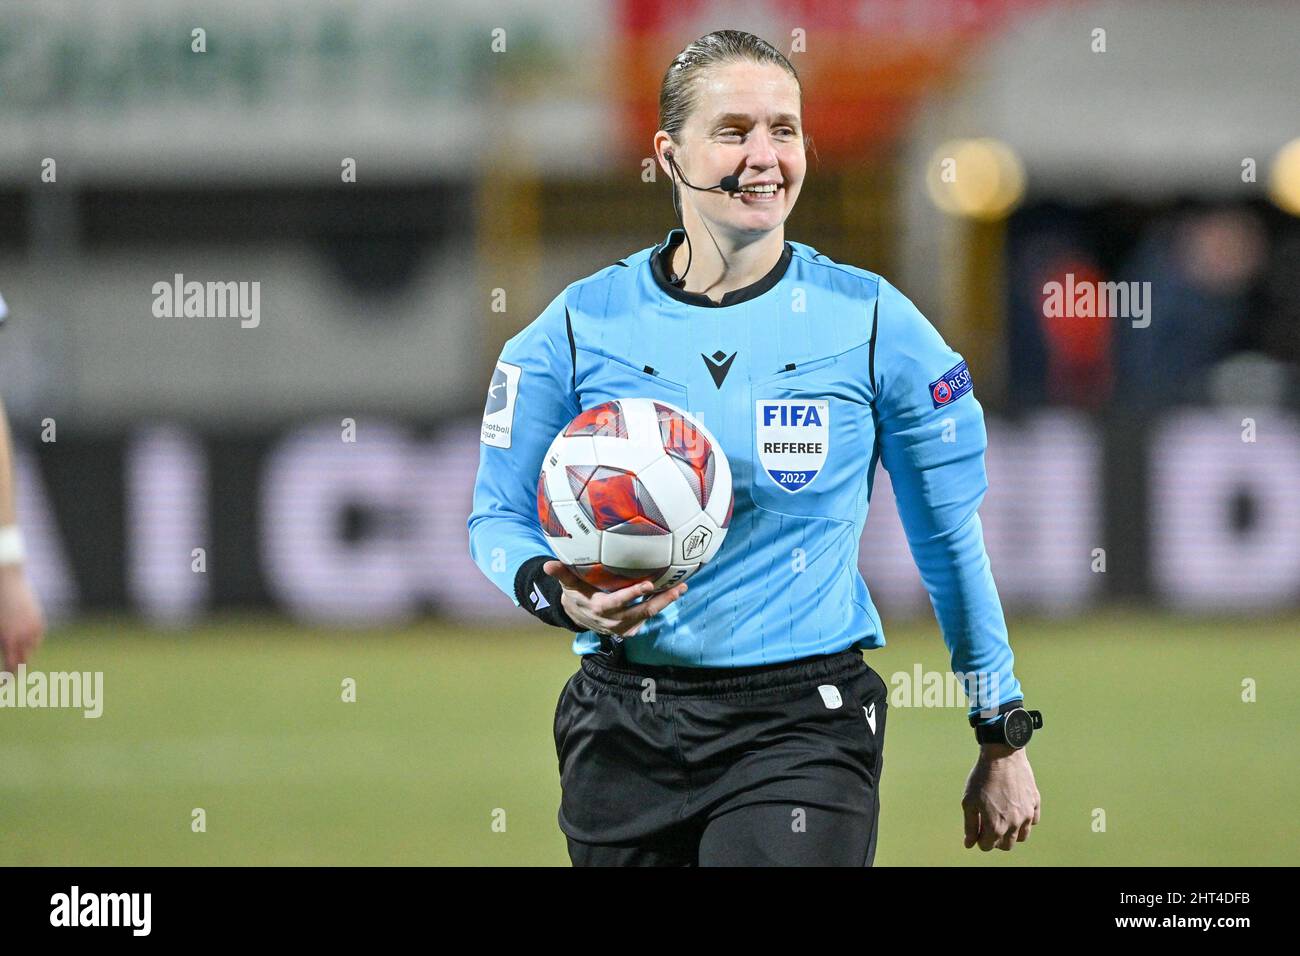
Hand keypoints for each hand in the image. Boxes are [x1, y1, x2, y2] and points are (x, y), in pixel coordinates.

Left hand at [0, 565, 44, 672]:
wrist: (7, 581)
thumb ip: (5, 642)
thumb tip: (10, 656)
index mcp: (7, 640)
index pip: (12, 666)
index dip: (10, 677)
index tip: (7, 683)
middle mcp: (22, 636)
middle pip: (24, 662)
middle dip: (18, 669)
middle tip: (13, 676)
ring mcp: (33, 629)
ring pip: (31, 650)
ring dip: (23, 652)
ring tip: (15, 651)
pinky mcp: (39, 622)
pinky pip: (36, 638)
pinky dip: (30, 641)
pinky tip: (23, 636)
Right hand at [542, 560, 685, 636]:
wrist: (579, 618)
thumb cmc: (576, 595)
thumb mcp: (568, 585)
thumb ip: (561, 574)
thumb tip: (548, 564)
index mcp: (600, 608)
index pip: (618, 602)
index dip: (633, 595)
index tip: (648, 585)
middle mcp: (614, 621)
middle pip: (641, 611)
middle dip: (661, 600)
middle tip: (678, 587)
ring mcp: (624, 627)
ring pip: (648, 615)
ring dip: (666, 602)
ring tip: (682, 587)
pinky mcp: (631, 629)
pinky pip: (648, 617)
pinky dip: (660, 606)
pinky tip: (673, 592)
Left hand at [961, 745, 1039, 850]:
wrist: (1002, 755)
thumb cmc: (982, 777)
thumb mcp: (968, 801)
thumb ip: (970, 826)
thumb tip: (969, 844)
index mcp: (995, 826)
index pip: (987, 846)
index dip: (979, 839)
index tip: (976, 828)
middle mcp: (1014, 824)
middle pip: (1006, 845)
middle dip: (995, 839)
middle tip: (988, 825)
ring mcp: (1027, 814)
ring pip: (1022, 836)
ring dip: (1012, 833)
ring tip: (1002, 819)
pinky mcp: (1035, 803)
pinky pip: (1033, 821)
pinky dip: (1025, 820)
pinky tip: (1015, 809)